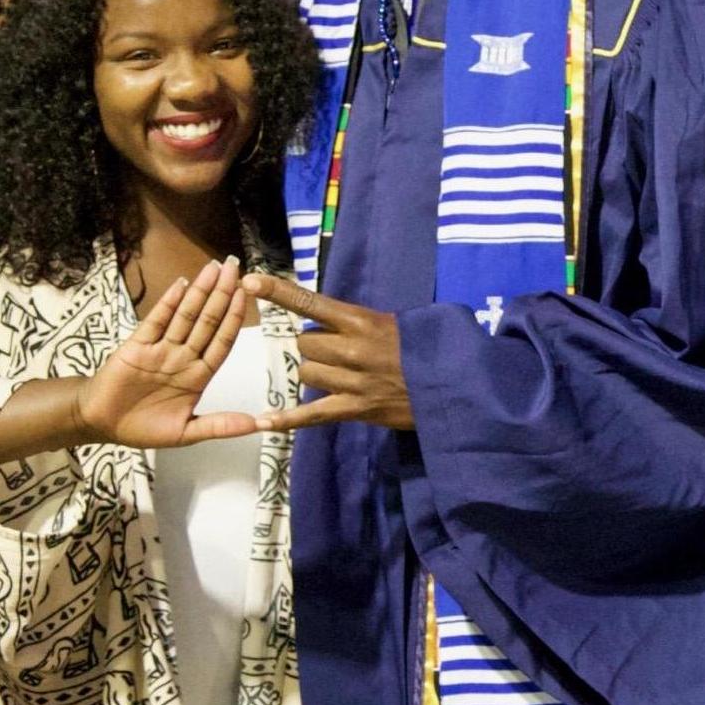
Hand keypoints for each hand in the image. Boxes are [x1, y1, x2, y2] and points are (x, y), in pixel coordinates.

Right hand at [78, 257, 258, 447]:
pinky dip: (168, 303)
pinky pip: (155, 321)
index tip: (247, 295)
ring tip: (214, 267)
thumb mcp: (185, 433)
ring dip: (199, 292)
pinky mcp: (137, 345)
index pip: (221, 342)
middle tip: (235, 266)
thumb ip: (219, 426)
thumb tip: (257, 424)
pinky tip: (181, 284)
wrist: (101, 425)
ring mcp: (160, 349)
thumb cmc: (143, 428)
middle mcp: (182, 357)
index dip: (234, 319)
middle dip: (221, 294)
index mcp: (197, 376)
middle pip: (207, 322)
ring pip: (185, 316)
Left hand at [240, 275, 412, 431]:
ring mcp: (352, 382)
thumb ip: (358, 321)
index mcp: (361, 321)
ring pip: (306, 373)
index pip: (311, 302)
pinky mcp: (355, 410)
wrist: (454, 385)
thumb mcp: (395, 322)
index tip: (250, 281)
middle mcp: (352, 349)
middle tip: (337, 350)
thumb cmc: (425, 348)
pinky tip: (264, 422)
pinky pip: (312, 415)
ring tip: (340, 375)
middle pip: (304, 343)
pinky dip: (287, 420)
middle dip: (313, 345)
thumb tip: (325, 319)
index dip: (279, 291)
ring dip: (315, 372)